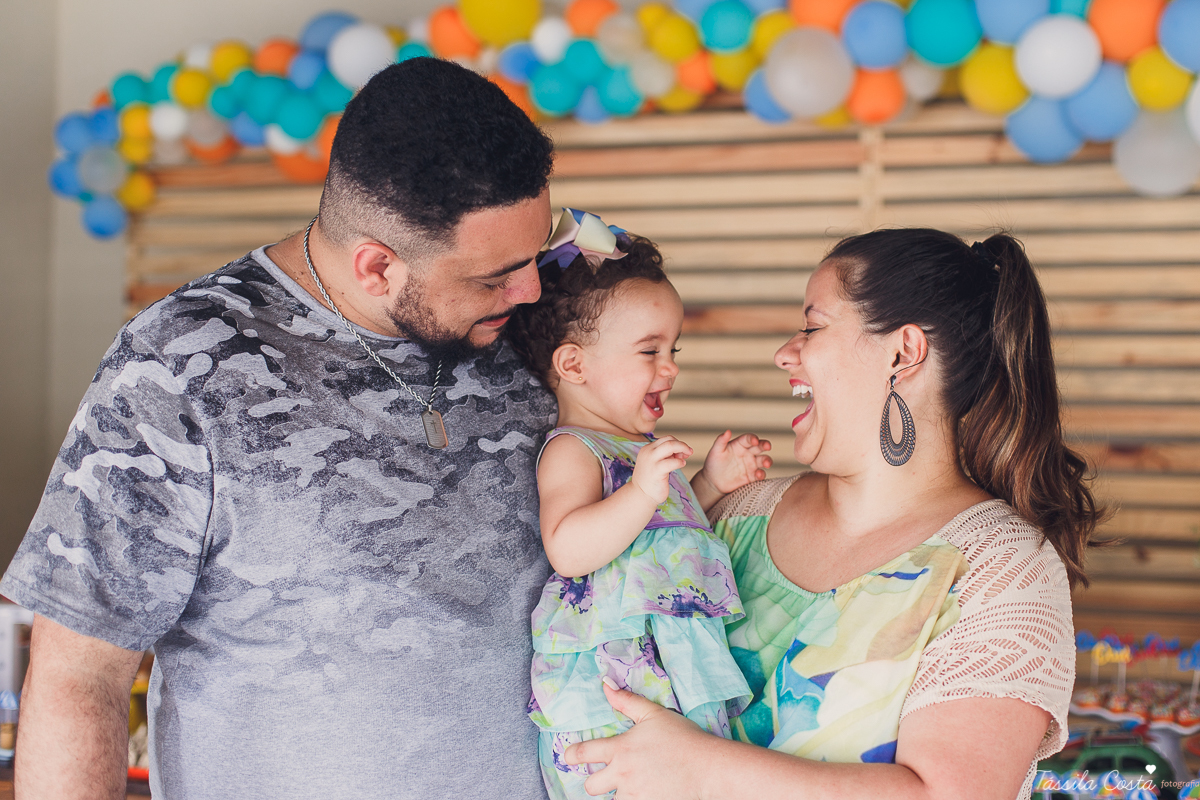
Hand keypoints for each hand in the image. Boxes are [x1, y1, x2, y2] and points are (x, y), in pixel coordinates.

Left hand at [564, 682, 717, 798]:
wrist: (708, 768)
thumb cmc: (683, 738)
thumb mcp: (654, 714)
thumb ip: (626, 701)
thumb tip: (605, 684)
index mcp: (620, 749)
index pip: (584, 753)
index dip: (572, 754)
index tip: (568, 756)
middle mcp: (622, 775)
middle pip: (590, 786)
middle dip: (593, 781)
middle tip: (603, 776)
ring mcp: (633, 795)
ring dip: (616, 794)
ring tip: (630, 785)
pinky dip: (633, 799)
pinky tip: (643, 792)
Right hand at [632, 436, 692, 503]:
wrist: (640, 495)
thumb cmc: (651, 480)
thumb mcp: (657, 463)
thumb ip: (666, 456)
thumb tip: (681, 451)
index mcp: (648, 449)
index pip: (666, 439)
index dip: (677, 443)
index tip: (683, 452)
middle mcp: (648, 452)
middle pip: (669, 440)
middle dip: (682, 445)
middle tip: (689, 452)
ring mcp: (651, 461)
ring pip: (670, 446)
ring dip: (682, 449)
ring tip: (685, 458)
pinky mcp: (656, 471)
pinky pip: (672, 462)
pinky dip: (680, 462)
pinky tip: (682, 464)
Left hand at [701, 431, 771, 493]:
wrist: (712, 481)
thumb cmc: (713, 463)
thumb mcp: (715, 451)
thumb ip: (721, 441)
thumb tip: (727, 431)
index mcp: (739, 444)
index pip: (748, 439)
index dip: (753, 438)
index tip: (755, 440)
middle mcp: (747, 453)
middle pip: (760, 447)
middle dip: (765, 445)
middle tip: (767, 446)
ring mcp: (751, 465)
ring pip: (763, 460)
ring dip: (767, 460)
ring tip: (766, 463)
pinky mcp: (752, 476)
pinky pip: (760, 474)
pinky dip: (761, 474)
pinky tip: (758, 475)